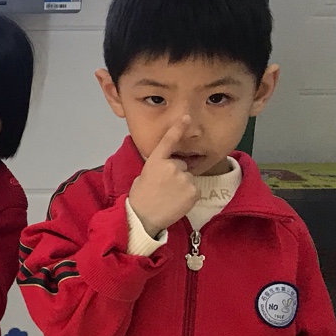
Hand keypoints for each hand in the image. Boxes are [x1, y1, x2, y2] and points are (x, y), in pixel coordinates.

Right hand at [127, 118, 199, 236]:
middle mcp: (171, 166)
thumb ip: (159, 166)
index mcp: (156, 161)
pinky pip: (195, 189)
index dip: (178, 128)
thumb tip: (169, 165)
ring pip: (188, 177)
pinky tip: (176, 201)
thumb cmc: (141, 197)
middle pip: (182, 164)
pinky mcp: (194, 191)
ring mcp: (184, 178)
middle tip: (164, 187)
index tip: (186, 117)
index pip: (169, 141)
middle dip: (177, 172)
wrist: (144, 217)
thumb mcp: (145, 175)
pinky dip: (188, 195)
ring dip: (183, 185)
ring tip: (169, 196)